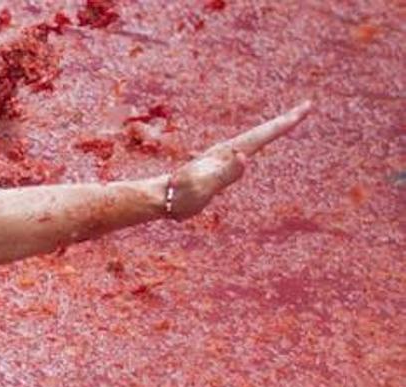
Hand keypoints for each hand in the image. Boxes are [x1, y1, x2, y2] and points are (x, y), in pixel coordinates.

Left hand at [166, 101, 310, 220]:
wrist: (161, 199)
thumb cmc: (183, 196)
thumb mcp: (206, 186)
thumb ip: (225, 173)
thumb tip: (244, 155)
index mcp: (229, 153)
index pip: (263, 135)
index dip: (285, 123)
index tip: (305, 108)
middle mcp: (227, 151)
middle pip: (262, 132)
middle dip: (285, 120)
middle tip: (307, 106)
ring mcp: (222, 158)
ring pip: (254, 139)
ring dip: (273, 129)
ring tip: (289, 120)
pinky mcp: (217, 166)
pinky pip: (245, 150)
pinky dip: (258, 142)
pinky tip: (258, 143)